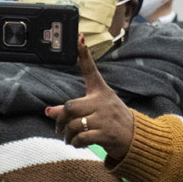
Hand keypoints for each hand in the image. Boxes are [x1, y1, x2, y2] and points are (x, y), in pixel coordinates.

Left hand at [45, 39, 137, 162]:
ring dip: (67, 135)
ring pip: (73, 125)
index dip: (84, 54)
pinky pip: (81, 138)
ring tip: (69, 138)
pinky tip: (78, 143)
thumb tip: (47, 111)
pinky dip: (75, 143)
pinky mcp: (105, 134)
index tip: (79, 38)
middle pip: (70, 107)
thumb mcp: (95, 109)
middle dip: (60, 120)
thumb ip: (73, 109)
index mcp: (101, 91)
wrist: (135, 138)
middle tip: (58, 128)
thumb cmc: (111, 120)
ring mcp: (104, 118)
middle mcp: (102, 102)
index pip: (91, 70)